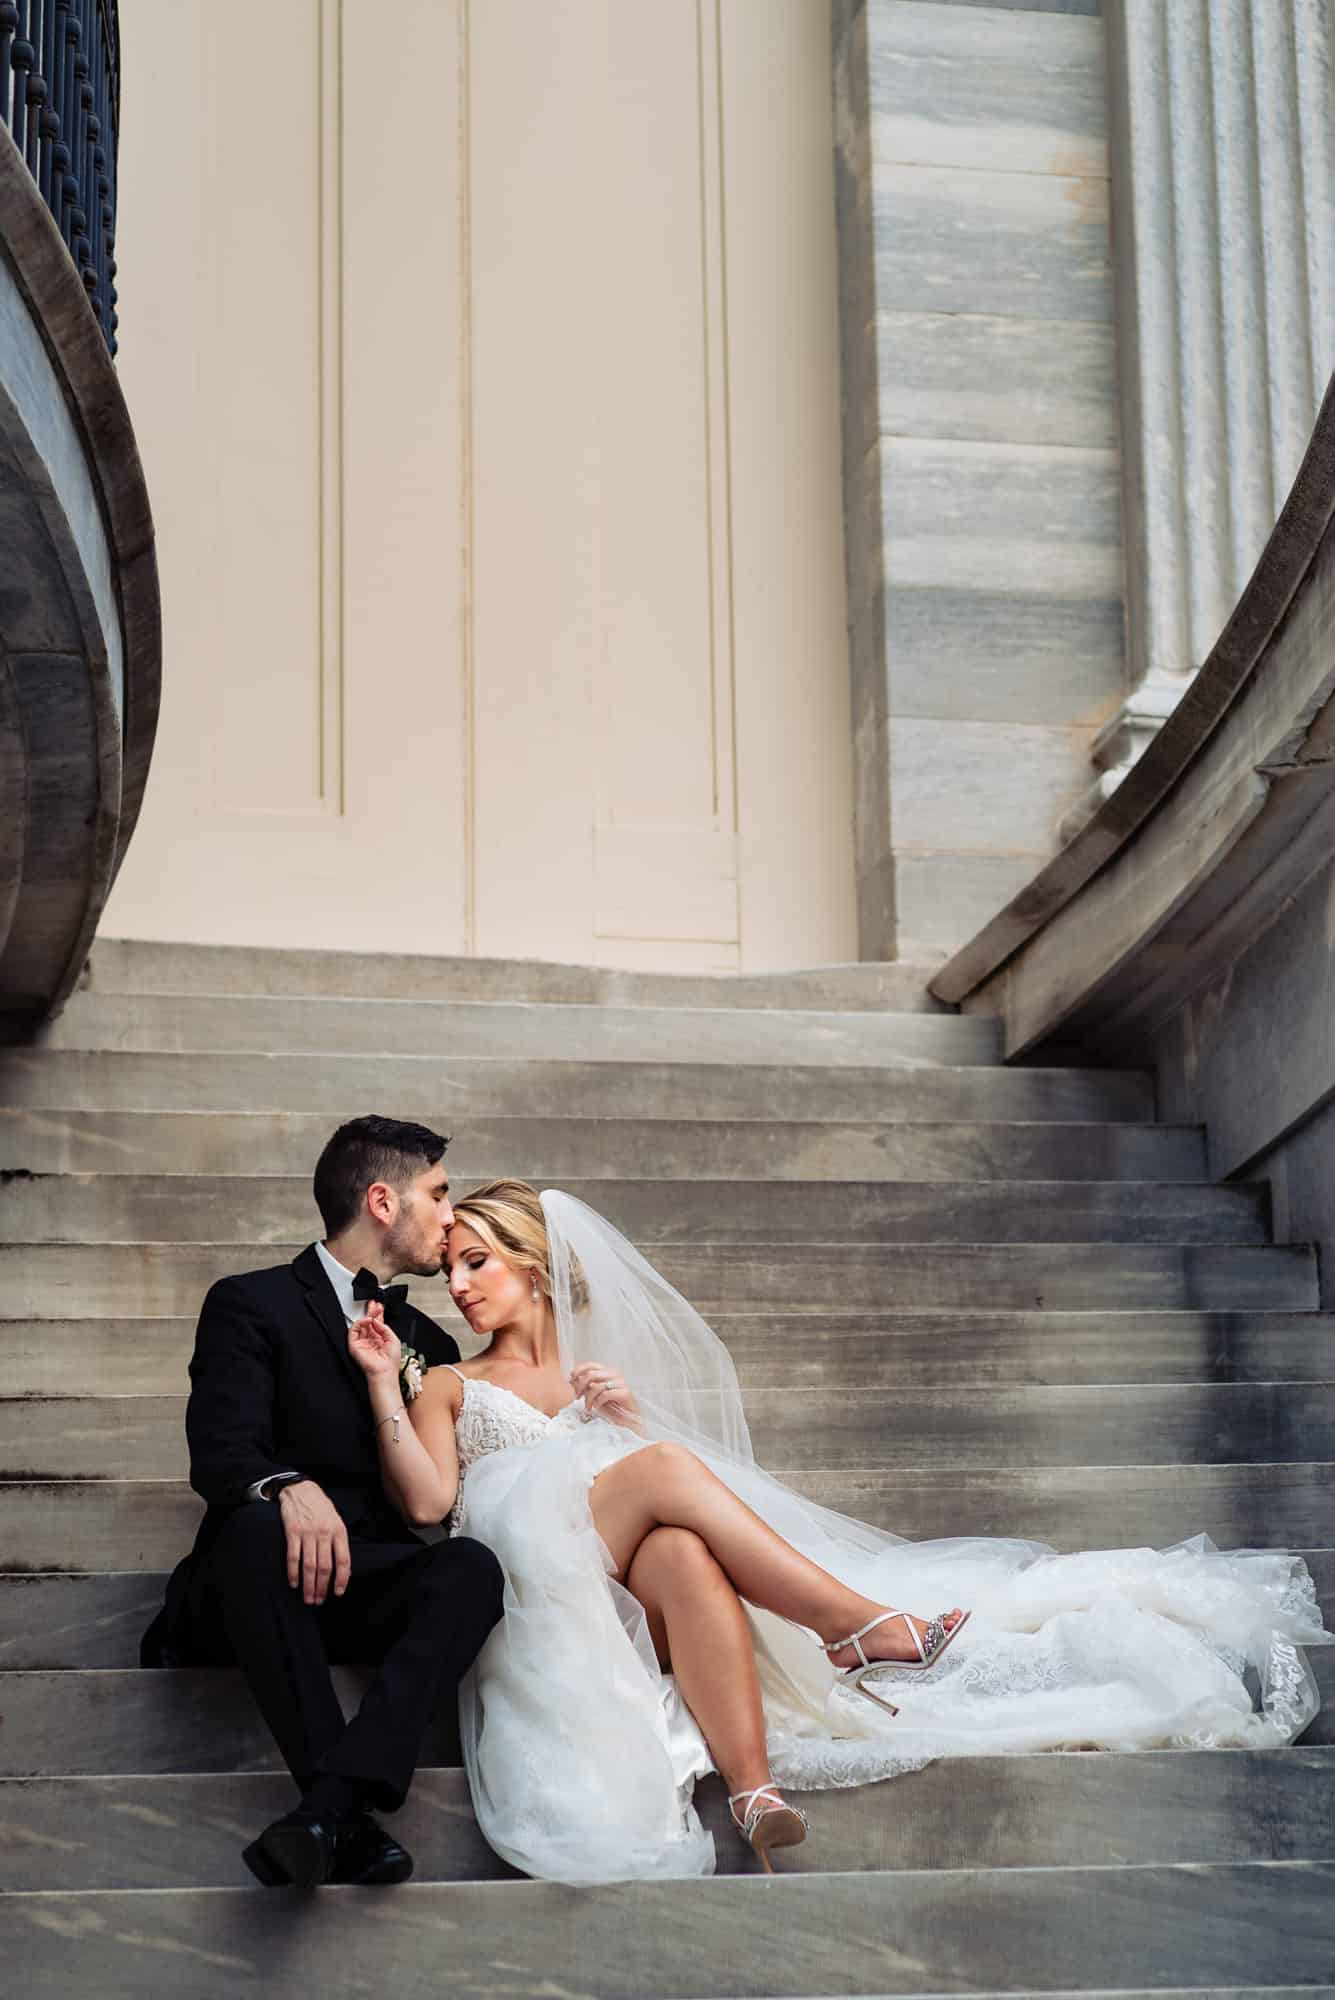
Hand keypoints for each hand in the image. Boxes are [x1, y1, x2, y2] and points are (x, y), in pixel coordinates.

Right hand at [278, 1479, 350, 1604]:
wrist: (301, 1489)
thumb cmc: (320, 1507)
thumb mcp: (336, 1519)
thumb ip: (339, 1541)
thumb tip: (342, 1567)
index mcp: (339, 1530)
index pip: (343, 1560)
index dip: (341, 1579)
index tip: (338, 1593)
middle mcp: (324, 1533)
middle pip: (325, 1567)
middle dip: (322, 1587)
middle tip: (319, 1601)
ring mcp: (308, 1533)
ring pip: (309, 1566)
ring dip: (308, 1585)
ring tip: (308, 1598)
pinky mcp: (292, 1532)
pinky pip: (293, 1557)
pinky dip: (293, 1573)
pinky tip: (293, 1583)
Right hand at [347, 1301, 401, 1380]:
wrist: (384, 1372)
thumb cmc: (390, 1362)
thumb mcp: (393, 1339)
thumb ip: (384, 1327)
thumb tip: (375, 1320)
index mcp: (380, 1340)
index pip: (377, 1324)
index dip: (378, 1314)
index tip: (379, 1306)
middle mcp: (370, 1341)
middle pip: (368, 1323)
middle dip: (371, 1312)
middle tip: (374, 1304)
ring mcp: (362, 1343)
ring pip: (361, 1325)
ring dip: (366, 1316)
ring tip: (372, 1311)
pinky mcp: (354, 1346)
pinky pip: (353, 1331)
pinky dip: (359, 1323)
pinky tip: (367, 1320)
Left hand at [570, 1364, 640, 1430]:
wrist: (629, 1420)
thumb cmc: (612, 1407)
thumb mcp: (596, 1394)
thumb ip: (587, 1386)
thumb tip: (574, 1380)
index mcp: (608, 1372)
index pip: (591, 1365)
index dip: (578, 1370)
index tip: (571, 1381)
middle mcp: (615, 1374)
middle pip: (591, 1374)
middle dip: (580, 1386)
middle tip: (577, 1397)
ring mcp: (621, 1383)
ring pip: (596, 1386)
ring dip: (588, 1398)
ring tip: (587, 1407)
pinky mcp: (625, 1393)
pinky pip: (605, 1394)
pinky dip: (598, 1402)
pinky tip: (597, 1407)